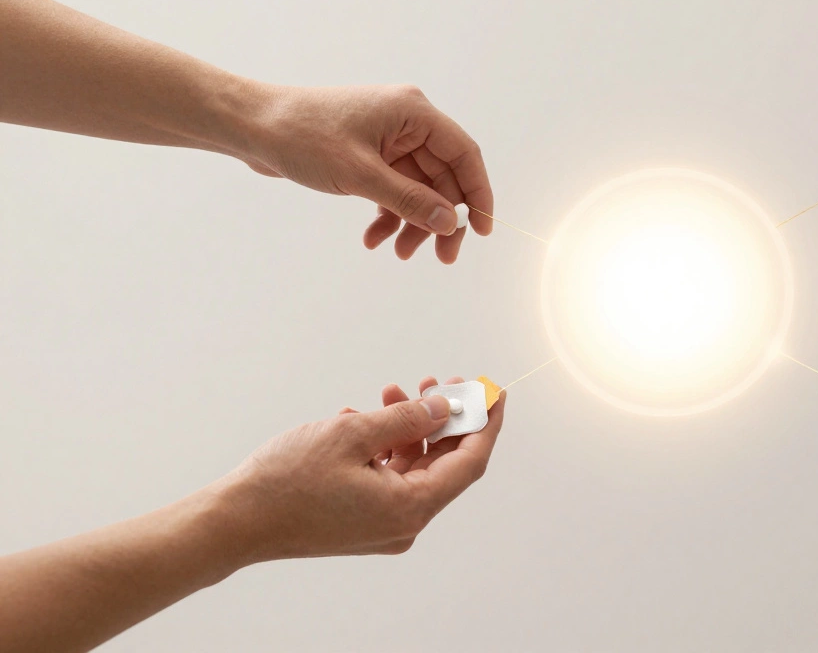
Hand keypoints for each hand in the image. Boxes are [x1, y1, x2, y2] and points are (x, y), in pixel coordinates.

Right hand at [216, 375, 503, 560]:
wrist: (234, 522)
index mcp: (411, 508)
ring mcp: (382, 526)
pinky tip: (363, 417)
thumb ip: (407, 419)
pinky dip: (384, 446)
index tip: (495, 392)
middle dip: (443, 419)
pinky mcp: (361, 521)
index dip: (486, 424)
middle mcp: (404, 524)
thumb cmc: (286, 481)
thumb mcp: (353, 435)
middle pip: (444, 464)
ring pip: (413, 467)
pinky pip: (388, 477)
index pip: (470, 462)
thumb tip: (444, 407)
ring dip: (408, 427)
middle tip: (439, 380)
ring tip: (390, 391)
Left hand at [240, 85, 494, 262]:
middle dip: (441, 219)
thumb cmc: (302, 136)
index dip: (479, 193)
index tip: (483, 231)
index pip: (463, 154)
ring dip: (412, 222)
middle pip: (443, 177)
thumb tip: (452, 224)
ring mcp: (388, 139)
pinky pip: (394, 190)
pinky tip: (373, 239)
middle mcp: (406, 123)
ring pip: (418, 189)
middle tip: (442, 257)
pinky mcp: (369, 155)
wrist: (252, 126)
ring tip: (400, 252)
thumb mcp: (360, 175)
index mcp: (413, 112)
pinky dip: (389, 215)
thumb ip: (410, 200)